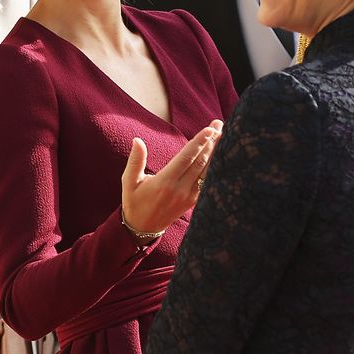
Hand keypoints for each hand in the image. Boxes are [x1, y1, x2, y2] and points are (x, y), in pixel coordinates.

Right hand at [120, 122, 222, 237]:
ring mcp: (189, 196)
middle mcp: (180, 189)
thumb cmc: (134, 201)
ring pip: (207, 171)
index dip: (199, 143)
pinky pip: (208, 181)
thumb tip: (137, 140)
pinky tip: (220, 155)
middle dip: (212, 142)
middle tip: (219, 124)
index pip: (186, 158)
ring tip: (223, 135)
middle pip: (201, 161)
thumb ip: (135, 161)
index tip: (210, 129)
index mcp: (164, 182)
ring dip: (216, 152)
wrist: (143, 228)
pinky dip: (215, 167)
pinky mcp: (194, 201)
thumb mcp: (129, 182)